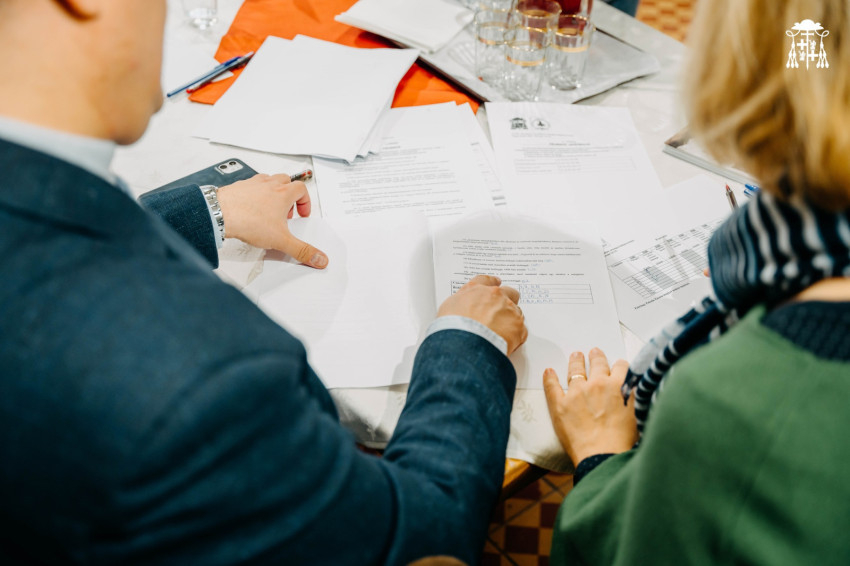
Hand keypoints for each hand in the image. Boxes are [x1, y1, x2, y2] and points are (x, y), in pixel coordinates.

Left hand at [216, 173, 327, 268]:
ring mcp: (252, 184)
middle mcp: (268, 185)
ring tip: (270, 208)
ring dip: (272, 191)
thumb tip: (318, 258)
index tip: (303, 213)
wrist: (220, 214)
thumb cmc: (248, 220)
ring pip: (268, 180)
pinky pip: (250, 186)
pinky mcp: (238, 188)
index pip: (301, 189)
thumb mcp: (281, 240)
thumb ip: (301, 250)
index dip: (305, 201)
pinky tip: (251, 208)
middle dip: (290, 195)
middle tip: (287, 210)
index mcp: (283, 193)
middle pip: (286, 181)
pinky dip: (254, 194)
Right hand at [436, 275, 527, 354]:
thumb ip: (461, 303)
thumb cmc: (455, 327)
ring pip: (517, 312)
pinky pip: (521, 331)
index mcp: (478, 290)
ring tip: (500, 333)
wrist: (466, 342)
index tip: (496, 282)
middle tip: (501, 312)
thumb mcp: (449, 307)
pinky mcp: (519, 328)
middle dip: (508, 300)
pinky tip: (505, 342)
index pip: (486, 281)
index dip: (492, 283)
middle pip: (510, 292)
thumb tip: (463, 309)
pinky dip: (515, 337)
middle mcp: (496, 296)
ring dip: (511, 320)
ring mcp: (510, 311)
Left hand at [543, 348, 636, 465]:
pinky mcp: (560, 404)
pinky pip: (552, 386)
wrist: (603, 456)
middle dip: (597, 357)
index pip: (621, 367)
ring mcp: (577, 393)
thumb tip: (637, 389)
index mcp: (619, 386)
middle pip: (598, 364)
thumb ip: (636, 397)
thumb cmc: (623, 441)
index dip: (619, 366)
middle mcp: (597, 384)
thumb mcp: (639, 413)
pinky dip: (549, 377)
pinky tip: (549, 371)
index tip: (617, 367)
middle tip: (594, 352)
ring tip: (576, 356)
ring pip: (576, 370)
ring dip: (576, 361)